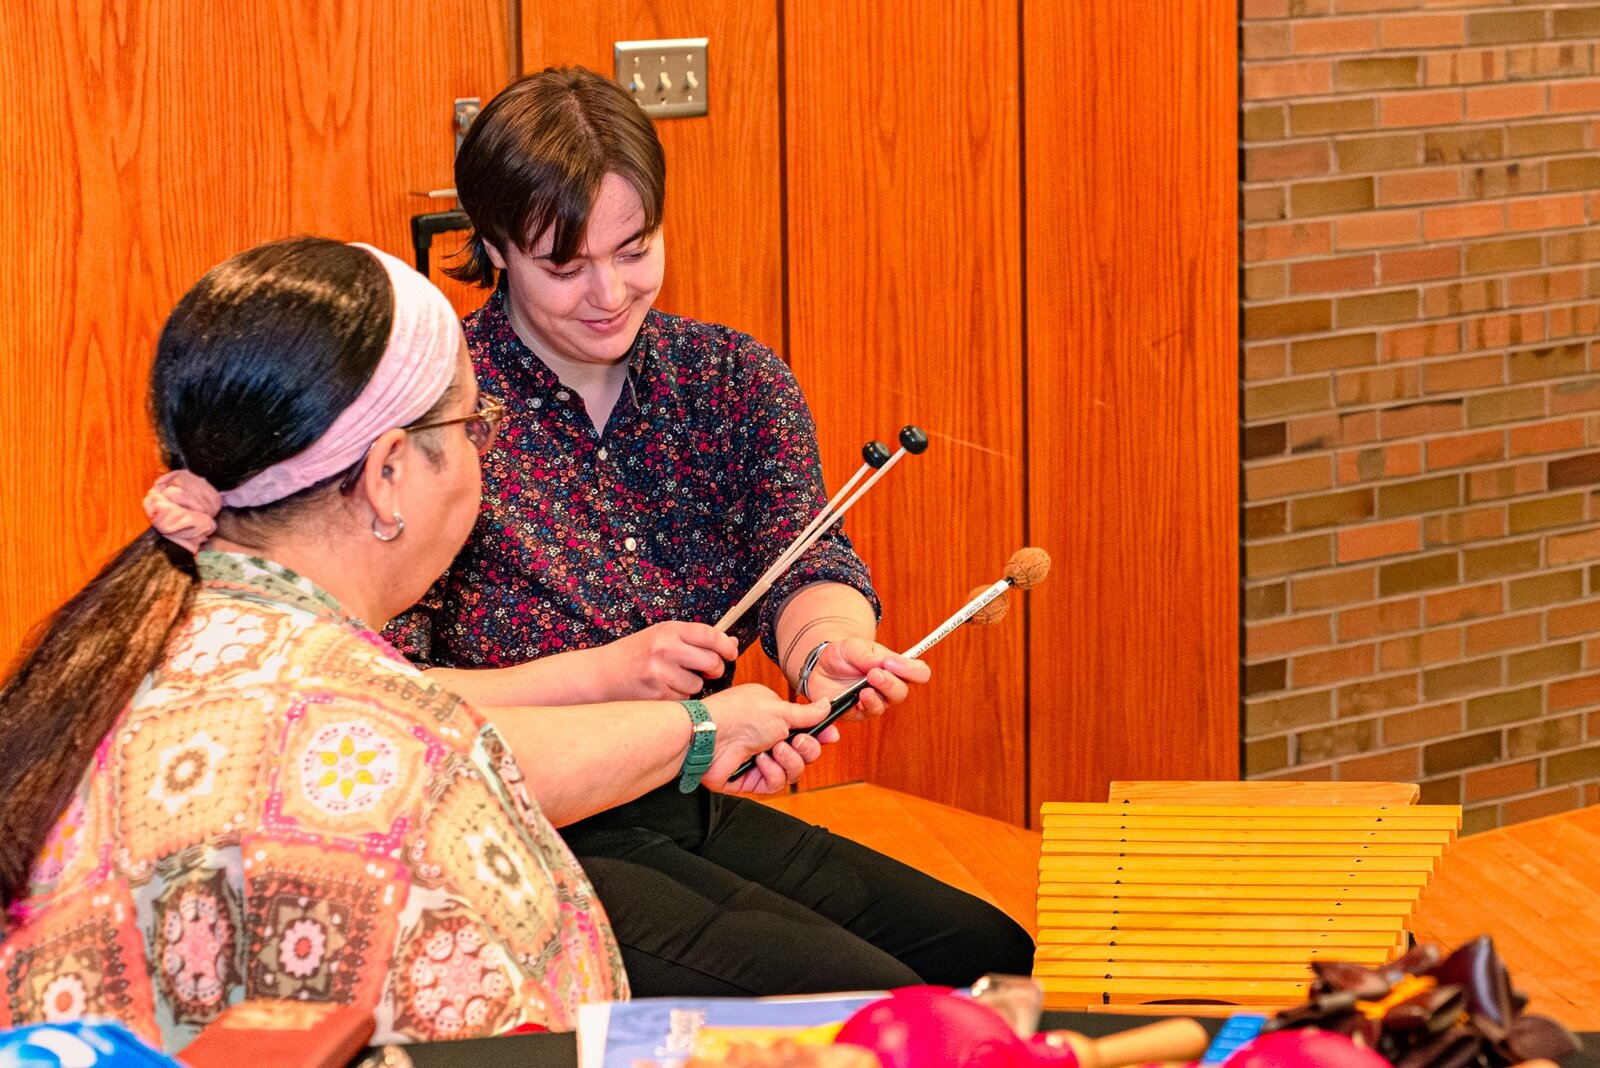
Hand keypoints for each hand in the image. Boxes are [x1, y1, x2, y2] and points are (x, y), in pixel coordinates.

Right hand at [592, 621, 737, 699]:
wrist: (601, 674)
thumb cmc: (635, 654)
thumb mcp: (662, 636)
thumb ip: (694, 639)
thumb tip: (730, 643)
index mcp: (668, 630)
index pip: (710, 635)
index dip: (726, 646)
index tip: (731, 653)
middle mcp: (665, 649)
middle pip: (711, 662)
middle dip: (715, 669)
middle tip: (708, 671)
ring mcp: (660, 673)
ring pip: (698, 685)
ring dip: (692, 686)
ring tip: (672, 679)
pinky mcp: (656, 695)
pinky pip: (683, 700)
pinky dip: (678, 698)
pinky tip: (662, 690)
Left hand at [700, 685, 839, 794]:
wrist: (711, 736)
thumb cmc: (740, 715)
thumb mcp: (780, 710)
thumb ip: (807, 714)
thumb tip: (826, 704)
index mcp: (775, 717)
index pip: (806, 729)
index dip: (820, 733)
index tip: (831, 734)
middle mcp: (769, 738)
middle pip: (805, 752)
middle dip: (807, 747)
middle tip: (799, 741)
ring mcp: (760, 760)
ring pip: (794, 770)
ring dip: (789, 760)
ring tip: (775, 749)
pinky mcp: (751, 781)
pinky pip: (776, 783)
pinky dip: (771, 772)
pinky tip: (760, 761)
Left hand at [803, 636, 930, 720]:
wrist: (820, 668)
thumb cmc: (842, 655)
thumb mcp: (852, 646)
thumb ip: (866, 654)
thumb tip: (880, 664)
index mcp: (895, 667)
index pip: (918, 672)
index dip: (911, 670)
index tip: (891, 663)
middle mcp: (889, 686)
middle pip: (902, 691)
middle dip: (889, 683)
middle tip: (874, 674)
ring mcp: (876, 700)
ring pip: (886, 704)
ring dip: (876, 695)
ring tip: (865, 688)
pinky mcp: (860, 712)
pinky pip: (868, 713)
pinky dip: (864, 705)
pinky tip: (858, 697)